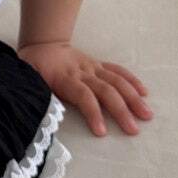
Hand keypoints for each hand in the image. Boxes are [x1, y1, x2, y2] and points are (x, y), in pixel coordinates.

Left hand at [17, 40, 153, 137]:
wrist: (42, 45)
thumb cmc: (35, 68)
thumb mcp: (30, 81)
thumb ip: (38, 96)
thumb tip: (41, 115)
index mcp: (65, 79)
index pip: (83, 96)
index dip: (93, 112)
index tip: (101, 132)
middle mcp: (82, 72)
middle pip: (105, 90)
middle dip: (121, 110)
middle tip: (133, 130)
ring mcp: (93, 67)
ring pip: (116, 81)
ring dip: (133, 98)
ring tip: (146, 115)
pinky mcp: (98, 65)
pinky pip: (117, 71)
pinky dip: (131, 81)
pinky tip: (144, 93)